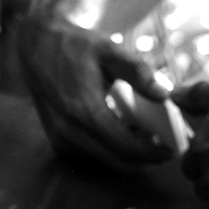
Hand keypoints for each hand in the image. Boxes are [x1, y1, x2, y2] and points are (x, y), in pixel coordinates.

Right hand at [18, 15, 175, 169]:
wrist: (35, 45)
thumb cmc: (75, 45)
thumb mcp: (110, 49)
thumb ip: (138, 72)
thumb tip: (165, 94)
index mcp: (83, 110)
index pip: (126, 149)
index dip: (153, 153)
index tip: (172, 147)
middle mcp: (69, 131)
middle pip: (120, 162)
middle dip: (146, 156)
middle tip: (164, 141)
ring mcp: (61, 139)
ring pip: (108, 161)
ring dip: (129, 152)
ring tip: (144, 130)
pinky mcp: (58, 141)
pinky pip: (94, 154)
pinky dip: (112, 147)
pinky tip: (120, 126)